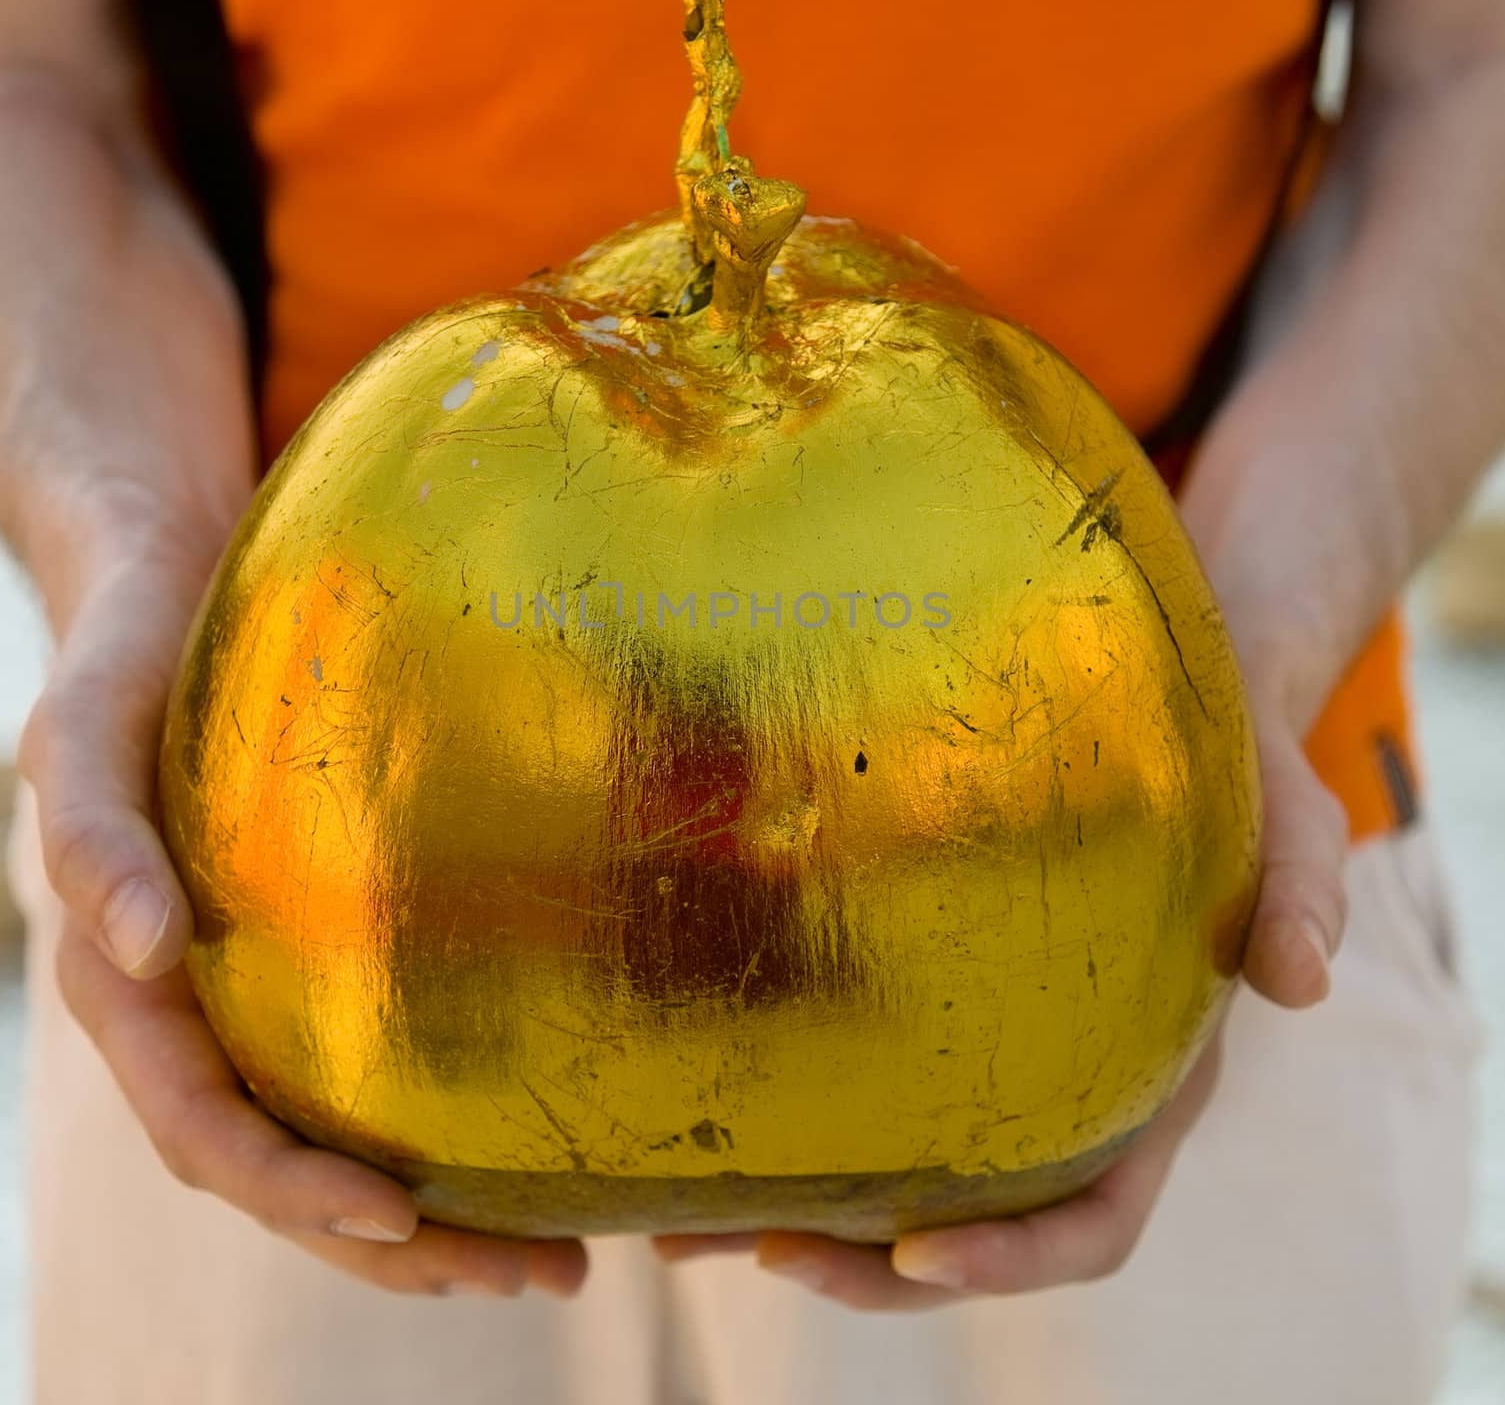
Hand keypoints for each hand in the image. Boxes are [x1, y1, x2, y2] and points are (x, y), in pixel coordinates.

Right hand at [20, 500, 589, 1297]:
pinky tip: (525, 1149)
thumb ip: (93, 830)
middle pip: (287, 1172)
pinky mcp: (311, 959)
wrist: (167, 590)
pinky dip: (436, 1134)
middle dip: (404, 1246)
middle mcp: (195, 1014)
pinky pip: (366, 1073)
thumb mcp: (83, 727)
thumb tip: (143, 948)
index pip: (208, 1124)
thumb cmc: (126, 655)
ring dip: (437, 1224)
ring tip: (560, 1258)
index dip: (292, 1186)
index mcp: (131, 988)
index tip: (404, 1217)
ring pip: (335, 1144)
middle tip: (542, 1275)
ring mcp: (255, 996)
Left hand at [655, 605, 1349, 1306]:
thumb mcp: (1291, 823)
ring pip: (895, 1179)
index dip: (1013, 1262)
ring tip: (682, 1228)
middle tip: (763, 1250)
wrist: (1174, 719)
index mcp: (1149, 1090)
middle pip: (967, 1232)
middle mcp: (1063, 1097)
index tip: (913, 1254)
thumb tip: (1303, 982)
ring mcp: (994, 1058)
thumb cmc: (1237, 777)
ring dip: (798, 1216)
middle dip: (869, 1265)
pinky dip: (790, 1121)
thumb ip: (1302, 893)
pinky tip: (703, 1111)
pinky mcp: (936, 1002)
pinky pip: (861, 1084)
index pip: (1093, 1222)